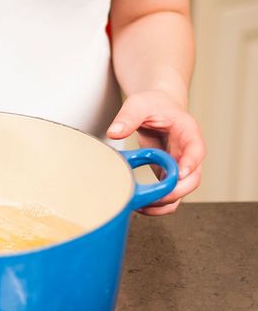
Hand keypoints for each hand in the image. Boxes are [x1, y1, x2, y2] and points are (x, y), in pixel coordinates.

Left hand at [107, 90, 204, 214]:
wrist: (157, 107)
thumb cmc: (153, 104)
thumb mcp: (139, 104)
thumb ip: (128, 117)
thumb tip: (114, 132)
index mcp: (187, 132)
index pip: (196, 150)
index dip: (190, 163)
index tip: (179, 174)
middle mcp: (188, 152)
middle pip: (193, 178)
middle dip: (176, 191)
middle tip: (155, 197)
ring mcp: (181, 166)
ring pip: (182, 191)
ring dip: (166, 203)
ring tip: (144, 206)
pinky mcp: (169, 174)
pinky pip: (169, 194)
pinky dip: (158, 203)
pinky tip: (141, 205)